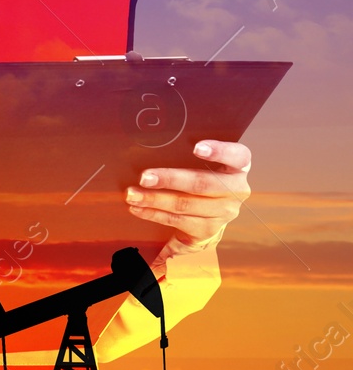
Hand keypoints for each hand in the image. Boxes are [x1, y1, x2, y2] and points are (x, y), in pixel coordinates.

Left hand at [126, 139, 251, 255]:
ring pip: (185, 204)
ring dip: (154, 199)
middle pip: (202, 184)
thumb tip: (154, 140)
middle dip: (170, 179)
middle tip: (144, 177)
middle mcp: (236, 190)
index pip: (238, 156)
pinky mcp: (209, 229)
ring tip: (132, 195)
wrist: (210, 215)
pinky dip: (154, 214)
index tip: (196, 148)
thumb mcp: (202, 163)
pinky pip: (177, 220)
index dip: (219, 151)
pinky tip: (138, 208)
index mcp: (238, 167)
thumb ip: (186, 154)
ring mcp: (224, 212)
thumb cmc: (201, 177)